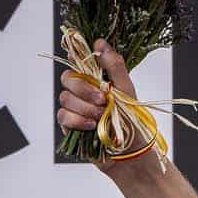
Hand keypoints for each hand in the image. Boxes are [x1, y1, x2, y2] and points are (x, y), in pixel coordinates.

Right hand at [55, 39, 139, 168]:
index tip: (92, 70)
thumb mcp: (127, 92)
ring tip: (101, 117)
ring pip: (65, 98)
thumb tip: (100, 42)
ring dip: (84, 107)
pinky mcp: (70, 125)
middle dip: (85, 90)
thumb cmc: (133, 124)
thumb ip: (114, 67)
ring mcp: (76, 108)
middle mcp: (84, 92)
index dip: (80, 62)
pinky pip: (63, 115)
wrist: (132, 154)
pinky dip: (77, 120)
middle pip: (68, 79)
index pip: (79, 62)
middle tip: (103, 101)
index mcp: (98, 80)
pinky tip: (91, 126)